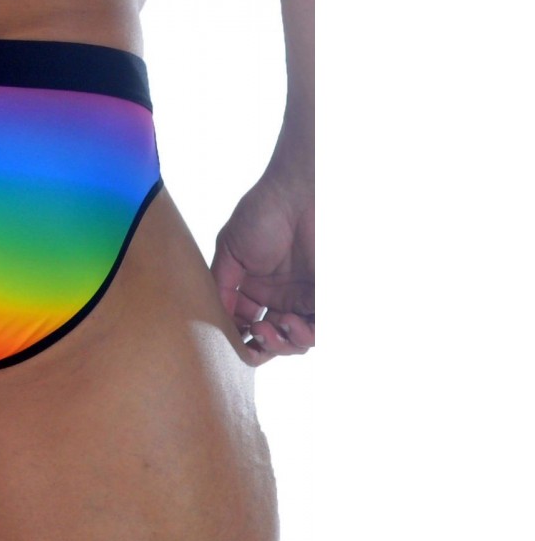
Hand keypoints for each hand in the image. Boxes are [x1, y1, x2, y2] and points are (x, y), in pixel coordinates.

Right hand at [211, 169, 313, 364]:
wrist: (297, 194)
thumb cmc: (260, 214)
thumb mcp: (230, 249)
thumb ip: (222, 284)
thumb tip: (215, 319)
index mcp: (253, 288)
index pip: (244, 325)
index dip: (239, 339)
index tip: (233, 343)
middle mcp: (278, 297)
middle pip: (271, 338)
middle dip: (265, 346)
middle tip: (259, 335)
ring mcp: (303, 297)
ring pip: (296, 339)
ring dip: (287, 343)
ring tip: (281, 327)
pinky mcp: (325, 295)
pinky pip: (321, 327)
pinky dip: (308, 335)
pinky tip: (294, 324)